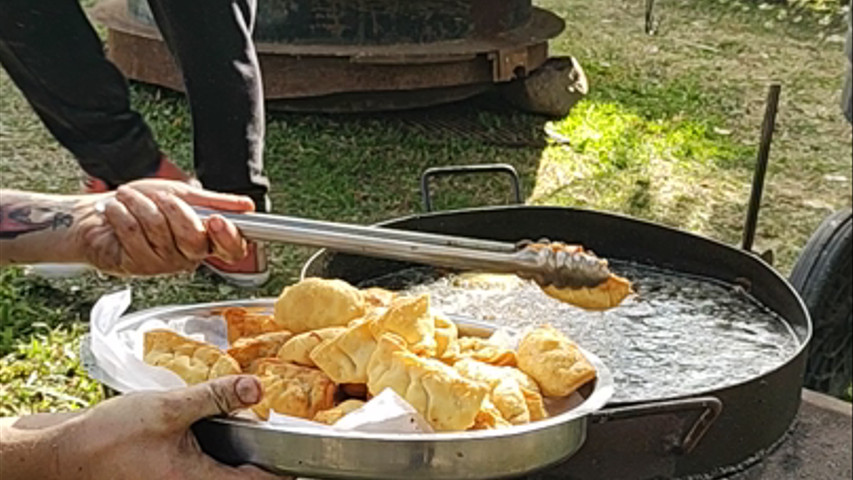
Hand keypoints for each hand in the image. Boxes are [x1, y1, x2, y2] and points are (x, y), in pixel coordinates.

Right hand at [70, 376, 284, 479]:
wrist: (63, 456)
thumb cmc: (110, 436)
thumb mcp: (168, 408)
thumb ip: (215, 397)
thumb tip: (256, 388)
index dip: (285, 470)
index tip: (306, 453)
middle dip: (264, 465)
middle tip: (278, 438)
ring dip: (240, 464)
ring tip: (252, 435)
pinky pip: (205, 477)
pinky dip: (218, 462)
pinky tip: (216, 438)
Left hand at [74, 179, 253, 275]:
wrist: (98, 213)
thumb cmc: (141, 203)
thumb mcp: (182, 194)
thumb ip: (214, 202)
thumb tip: (246, 206)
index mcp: (205, 240)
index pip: (232, 249)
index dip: (228, 237)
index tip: (218, 220)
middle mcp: (188, 256)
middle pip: (194, 238)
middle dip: (173, 208)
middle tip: (159, 197)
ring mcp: (162, 263)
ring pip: (159, 230)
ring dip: (140, 204)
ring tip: (130, 199)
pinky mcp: (136, 265)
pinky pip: (134, 233)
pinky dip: (122, 213)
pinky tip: (116, 211)